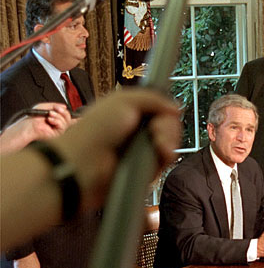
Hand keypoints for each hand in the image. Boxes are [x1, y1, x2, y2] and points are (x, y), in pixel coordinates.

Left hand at [0, 103, 71, 153]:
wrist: (29, 125)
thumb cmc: (34, 117)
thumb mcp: (45, 106)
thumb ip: (56, 105)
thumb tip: (64, 107)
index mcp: (57, 118)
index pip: (70, 119)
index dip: (77, 118)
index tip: (81, 116)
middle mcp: (59, 124)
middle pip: (69, 117)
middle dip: (63, 111)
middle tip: (56, 109)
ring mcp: (59, 130)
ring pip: (67, 121)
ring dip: (58, 115)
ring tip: (49, 115)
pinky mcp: (58, 134)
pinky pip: (63, 126)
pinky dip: (57, 121)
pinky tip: (50, 120)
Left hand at [52, 88, 181, 209]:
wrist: (84, 165)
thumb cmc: (95, 131)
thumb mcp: (123, 100)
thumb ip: (152, 98)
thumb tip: (175, 108)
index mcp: (131, 110)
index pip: (161, 107)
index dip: (167, 110)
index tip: (167, 112)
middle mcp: (137, 129)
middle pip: (169, 125)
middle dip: (168, 127)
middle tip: (157, 132)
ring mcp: (141, 149)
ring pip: (169, 143)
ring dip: (167, 142)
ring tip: (157, 145)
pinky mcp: (143, 169)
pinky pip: (163, 162)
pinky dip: (163, 158)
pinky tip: (155, 156)